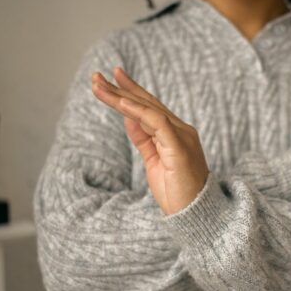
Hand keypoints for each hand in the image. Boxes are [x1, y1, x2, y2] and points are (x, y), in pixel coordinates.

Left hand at [91, 67, 209, 215]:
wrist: (194, 214)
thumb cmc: (177, 192)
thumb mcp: (153, 161)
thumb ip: (144, 138)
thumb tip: (128, 118)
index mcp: (175, 134)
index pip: (150, 107)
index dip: (131, 91)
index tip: (112, 78)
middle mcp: (181, 130)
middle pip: (147, 103)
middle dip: (121, 88)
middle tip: (96, 76)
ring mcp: (182, 136)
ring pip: (148, 109)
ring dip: (121, 97)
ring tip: (99, 86)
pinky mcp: (179, 146)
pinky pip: (157, 122)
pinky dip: (138, 111)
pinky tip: (120, 102)